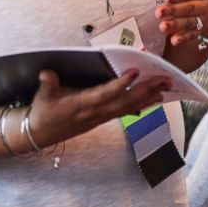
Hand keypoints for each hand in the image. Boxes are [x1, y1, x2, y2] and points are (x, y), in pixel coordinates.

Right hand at [27, 69, 170, 146]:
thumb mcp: (43, 95)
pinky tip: (155, 100)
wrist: (41, 134)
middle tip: (165, 80)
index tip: (135, 72)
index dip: (120, 84)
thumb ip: (48, 83)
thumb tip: (46, 73)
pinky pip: (126, 112)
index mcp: (81, 104)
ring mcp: (101, 117)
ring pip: (129, 108)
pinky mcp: (103, 119)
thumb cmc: (43, 111)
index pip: (104, 94)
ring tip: (166, 88)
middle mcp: (95, 112)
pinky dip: (142, 105)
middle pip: (124, 101)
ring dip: (149, 97)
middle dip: (146, 90)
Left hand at [157, 0, 207, 45]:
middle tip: (158, 12)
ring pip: (191, 23)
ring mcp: (206, 19)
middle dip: (174, 11)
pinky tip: (173, 40)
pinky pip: (194, 36)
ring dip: (177, 26)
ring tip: (162, 27)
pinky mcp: (203, 31)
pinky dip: (184, 38)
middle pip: (191, 9)